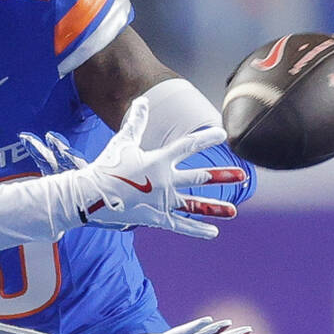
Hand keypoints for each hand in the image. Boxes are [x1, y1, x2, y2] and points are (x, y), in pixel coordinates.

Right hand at [21, 96, 246, 238]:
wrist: (90, 195)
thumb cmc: (106, 166)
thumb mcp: (122, 142)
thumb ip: (136, 122)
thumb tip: (142, 101)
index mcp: (158, 160)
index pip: (188, 146)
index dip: (206, 138)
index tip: (223, 134)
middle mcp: (164, 181)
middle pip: (199, 177)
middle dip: (222, 176)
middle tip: (243, 175)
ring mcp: (161, 201)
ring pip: (194, 204)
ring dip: (215, 207)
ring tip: (233, 211)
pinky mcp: (155, 217)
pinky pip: (180, 224)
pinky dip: (196, 229)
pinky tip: (213, 232)